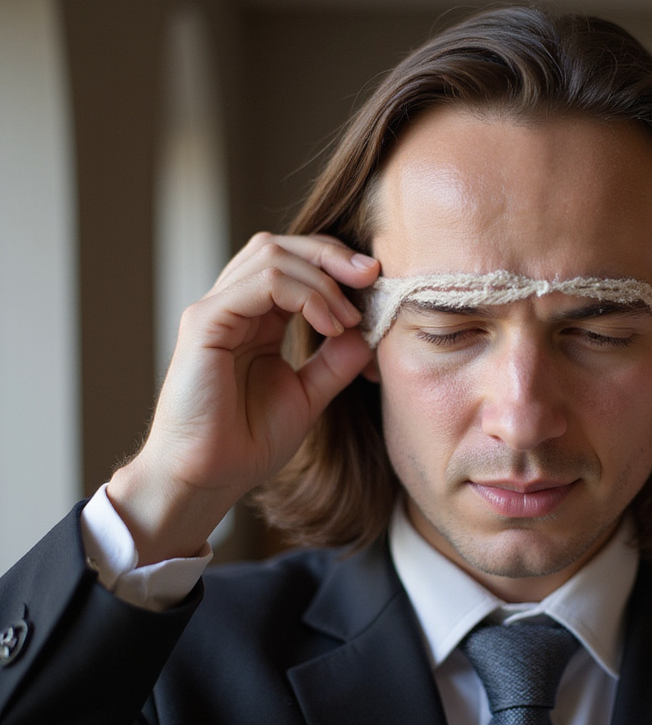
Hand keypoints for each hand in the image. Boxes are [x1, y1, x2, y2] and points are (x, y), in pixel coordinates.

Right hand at [108, 233, 379, 564]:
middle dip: (331, 254)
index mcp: (255, 318)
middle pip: (281, 245)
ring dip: (322, 279)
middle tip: (370, 276)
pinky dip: (303, 295)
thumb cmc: (247, 442)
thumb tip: (370, 329)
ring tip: (347, 318)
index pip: (294, 262)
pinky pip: (260, 283)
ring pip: (272, 255)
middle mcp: (233, 306)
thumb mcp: (309, 394)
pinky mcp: (205, 322)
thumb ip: (337, 360)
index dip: (335, 264)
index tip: (375, 283)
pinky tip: (328, 325)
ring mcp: (215, 310)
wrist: (208, 478)